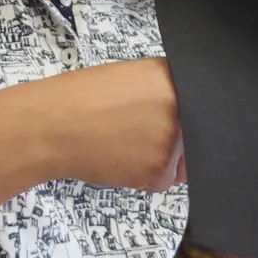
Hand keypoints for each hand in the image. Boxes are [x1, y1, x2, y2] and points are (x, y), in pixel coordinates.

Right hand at [16, 57, 186, 191]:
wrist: (53, 125)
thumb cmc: (84, 97)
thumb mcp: (134, 76)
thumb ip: (167, 89)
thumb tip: (189, 109)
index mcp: (175, 79)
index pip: (203, 104)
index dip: (189, 117)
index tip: (175, 120)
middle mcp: (181, 108)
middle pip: (195, 136)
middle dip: (176, 140)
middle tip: (142, 134)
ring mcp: (173, 140)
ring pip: (180, 162)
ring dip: (159, 161)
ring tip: (126, 145)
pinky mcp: (159, 170)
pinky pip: (162, 181)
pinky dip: (145, 178)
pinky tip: (121, 160)